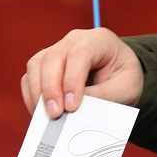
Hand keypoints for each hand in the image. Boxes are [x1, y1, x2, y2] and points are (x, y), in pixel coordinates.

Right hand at [21, 28, 143, 117]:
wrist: (118, 76)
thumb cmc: (124, 78)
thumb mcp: (126, 88)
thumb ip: (106, 95)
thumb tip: (76, 106)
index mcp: (99, 40)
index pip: (80, 55)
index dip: (73, 80)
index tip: (72, 106)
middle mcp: (74, 41)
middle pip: (53, 57)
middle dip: (50, 88)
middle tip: (55, 114)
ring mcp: (57, 50)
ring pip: (36, 65)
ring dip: (38, 93)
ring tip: (47, 116)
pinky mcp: (45, 65)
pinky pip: (30, 77)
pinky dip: (32, 96)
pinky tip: (41, 113)